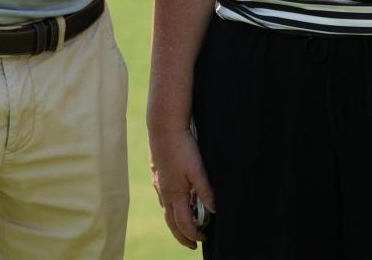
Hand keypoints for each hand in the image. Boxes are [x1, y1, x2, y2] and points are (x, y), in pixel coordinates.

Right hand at [149, 127, 214, 248]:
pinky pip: (164, 198)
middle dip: (181, 235)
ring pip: (167, 210)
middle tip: (192, 244)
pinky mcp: (158, 175)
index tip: (203, 239)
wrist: (164, 127)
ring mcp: (159, 184)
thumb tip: (213, 210)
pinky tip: (179, 202)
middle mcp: (164, 192)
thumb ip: (205, 191)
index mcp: (174, 194)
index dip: (193, 234)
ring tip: (186, 226)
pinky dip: (172, 206)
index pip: (183, 223)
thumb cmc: (182, 147)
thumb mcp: (198, 170)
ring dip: (176, 221)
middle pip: (171, 221)